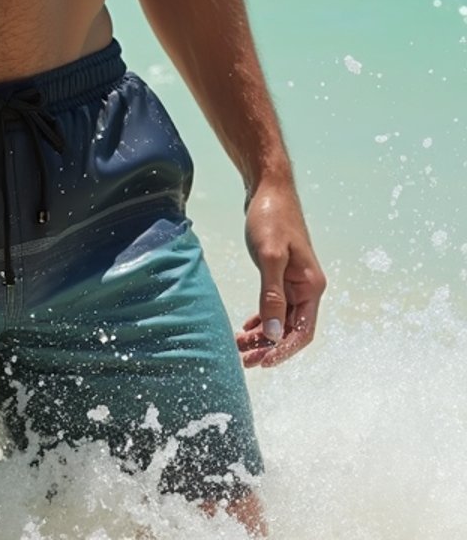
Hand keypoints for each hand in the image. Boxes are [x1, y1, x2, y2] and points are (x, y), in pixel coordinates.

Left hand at [237, 180, 326, 368]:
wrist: (268, 188)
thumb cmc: (271, 218)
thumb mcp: (269, 257)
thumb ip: (271, 296)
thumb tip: (272, 335)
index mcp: (311, 286)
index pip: (302, 332)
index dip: (283, 351)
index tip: (261, 363)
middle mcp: (307, 287)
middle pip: (291, 330)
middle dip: (269, 348)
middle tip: (243, 361)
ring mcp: (295, 281)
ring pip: (281, 320)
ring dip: (263, 336)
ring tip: (239, 348)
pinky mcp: (282, 274)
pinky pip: (274, 306)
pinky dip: (262, 319)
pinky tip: (246, 328)